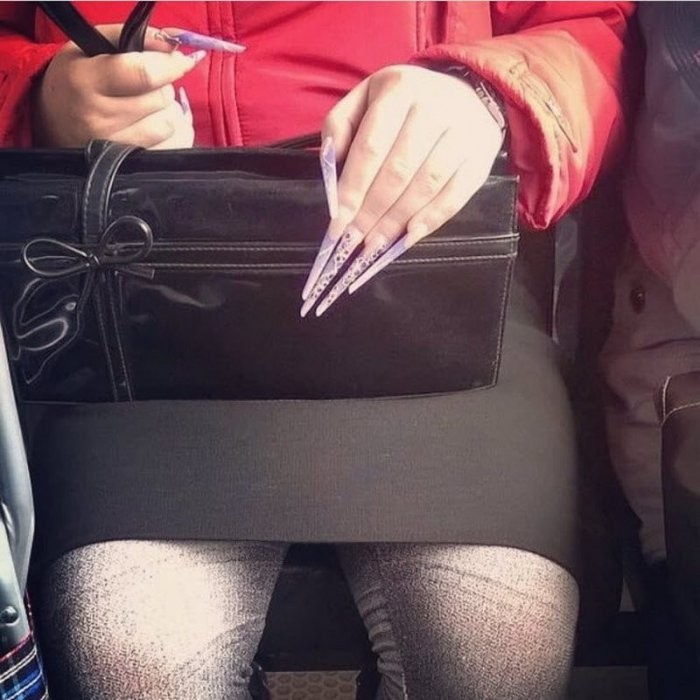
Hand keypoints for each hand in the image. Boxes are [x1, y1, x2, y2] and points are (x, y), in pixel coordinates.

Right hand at [34, 25, 200, 148]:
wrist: (53, 126)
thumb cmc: (76, 81)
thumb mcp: (92, 47)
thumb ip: (135, 38)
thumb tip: (174, 48)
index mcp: (85, 83)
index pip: (143, 74)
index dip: (169, 65)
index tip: (181, 60)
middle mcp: (99, 120)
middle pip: (161, 98)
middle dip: (161, 86)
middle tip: (143, 87)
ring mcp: (116, 150)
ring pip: (170, 123)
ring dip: (166, 111)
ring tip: (145, 107)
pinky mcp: (132, 168)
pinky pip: (173, 146)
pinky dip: (172, 134)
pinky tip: (153, 126)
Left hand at [301, 64, 503, 315]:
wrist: (468, 91)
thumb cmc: (406, 101)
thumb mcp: (366, 96)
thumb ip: (341, 125)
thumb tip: (331, 166)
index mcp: (399, 89)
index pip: (370, 147)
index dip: (352, 189)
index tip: (337, 221)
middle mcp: (434, 108)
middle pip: (397, 171)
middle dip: (371, 212)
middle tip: (353, 239)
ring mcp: (461, 134)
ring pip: (425, 186)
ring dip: (397, 221)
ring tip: (375, 244)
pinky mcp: (479, 157)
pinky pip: (455, 195)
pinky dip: (431, 219)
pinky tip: (410, 236)